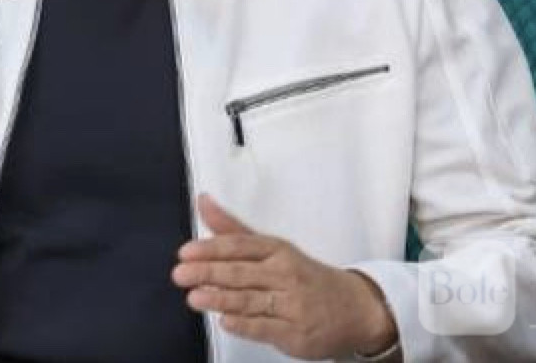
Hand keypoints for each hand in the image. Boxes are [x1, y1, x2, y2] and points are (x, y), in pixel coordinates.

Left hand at [172, 193, 396, 359]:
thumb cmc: (305, 276)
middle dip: (208, 272)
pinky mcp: (295, 333)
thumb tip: (203, 202)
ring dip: (220, 299)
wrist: (354, 309)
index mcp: (278, 250)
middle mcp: (285, 274)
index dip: (211, 248)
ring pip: (250, 300)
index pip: (240, 246)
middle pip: (241, 272)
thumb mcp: (273, 249)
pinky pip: (265, 327)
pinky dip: (244, 324)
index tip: (186, 251)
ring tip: (194, 297)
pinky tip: (225, 320)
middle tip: (181, 273)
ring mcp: (291, 305)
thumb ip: (233, 230)